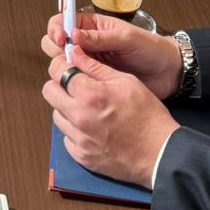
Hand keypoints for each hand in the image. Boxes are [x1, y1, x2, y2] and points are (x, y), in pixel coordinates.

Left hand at [41, 37, 181, 185]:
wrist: (160, 153)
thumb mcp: (126, 82)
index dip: (61, 65)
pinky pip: (67, 138)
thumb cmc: (148, 116)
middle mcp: (79, 117)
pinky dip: (75, 131)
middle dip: (59, 85)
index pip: (56, 71)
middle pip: (49, 92)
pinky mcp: (81, 156)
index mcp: (90, 94)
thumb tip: (76, 52)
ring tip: (88, 110)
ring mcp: (79, 139)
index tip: (68, 66)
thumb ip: (96, 67)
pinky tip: (93, 129)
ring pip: (56, 115)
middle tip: (76, 87)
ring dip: (67, 109)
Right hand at [43, 10, 184, 100]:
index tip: (61, 38)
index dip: (56, 28)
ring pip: (61, 62)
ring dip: (61, 65)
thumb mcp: (127, 38)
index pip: (62, 21)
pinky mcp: (94, 80)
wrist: (167, 72)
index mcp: (92, 26)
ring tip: (74, 70)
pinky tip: (77, 84)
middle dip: (55, 47)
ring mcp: (88, 62)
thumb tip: (73, 35)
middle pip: (55, 42)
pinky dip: (71, 81)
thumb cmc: (150, 48)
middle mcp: (85, 43)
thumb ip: (101, 37)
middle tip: (66, 56)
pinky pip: (75, 79)